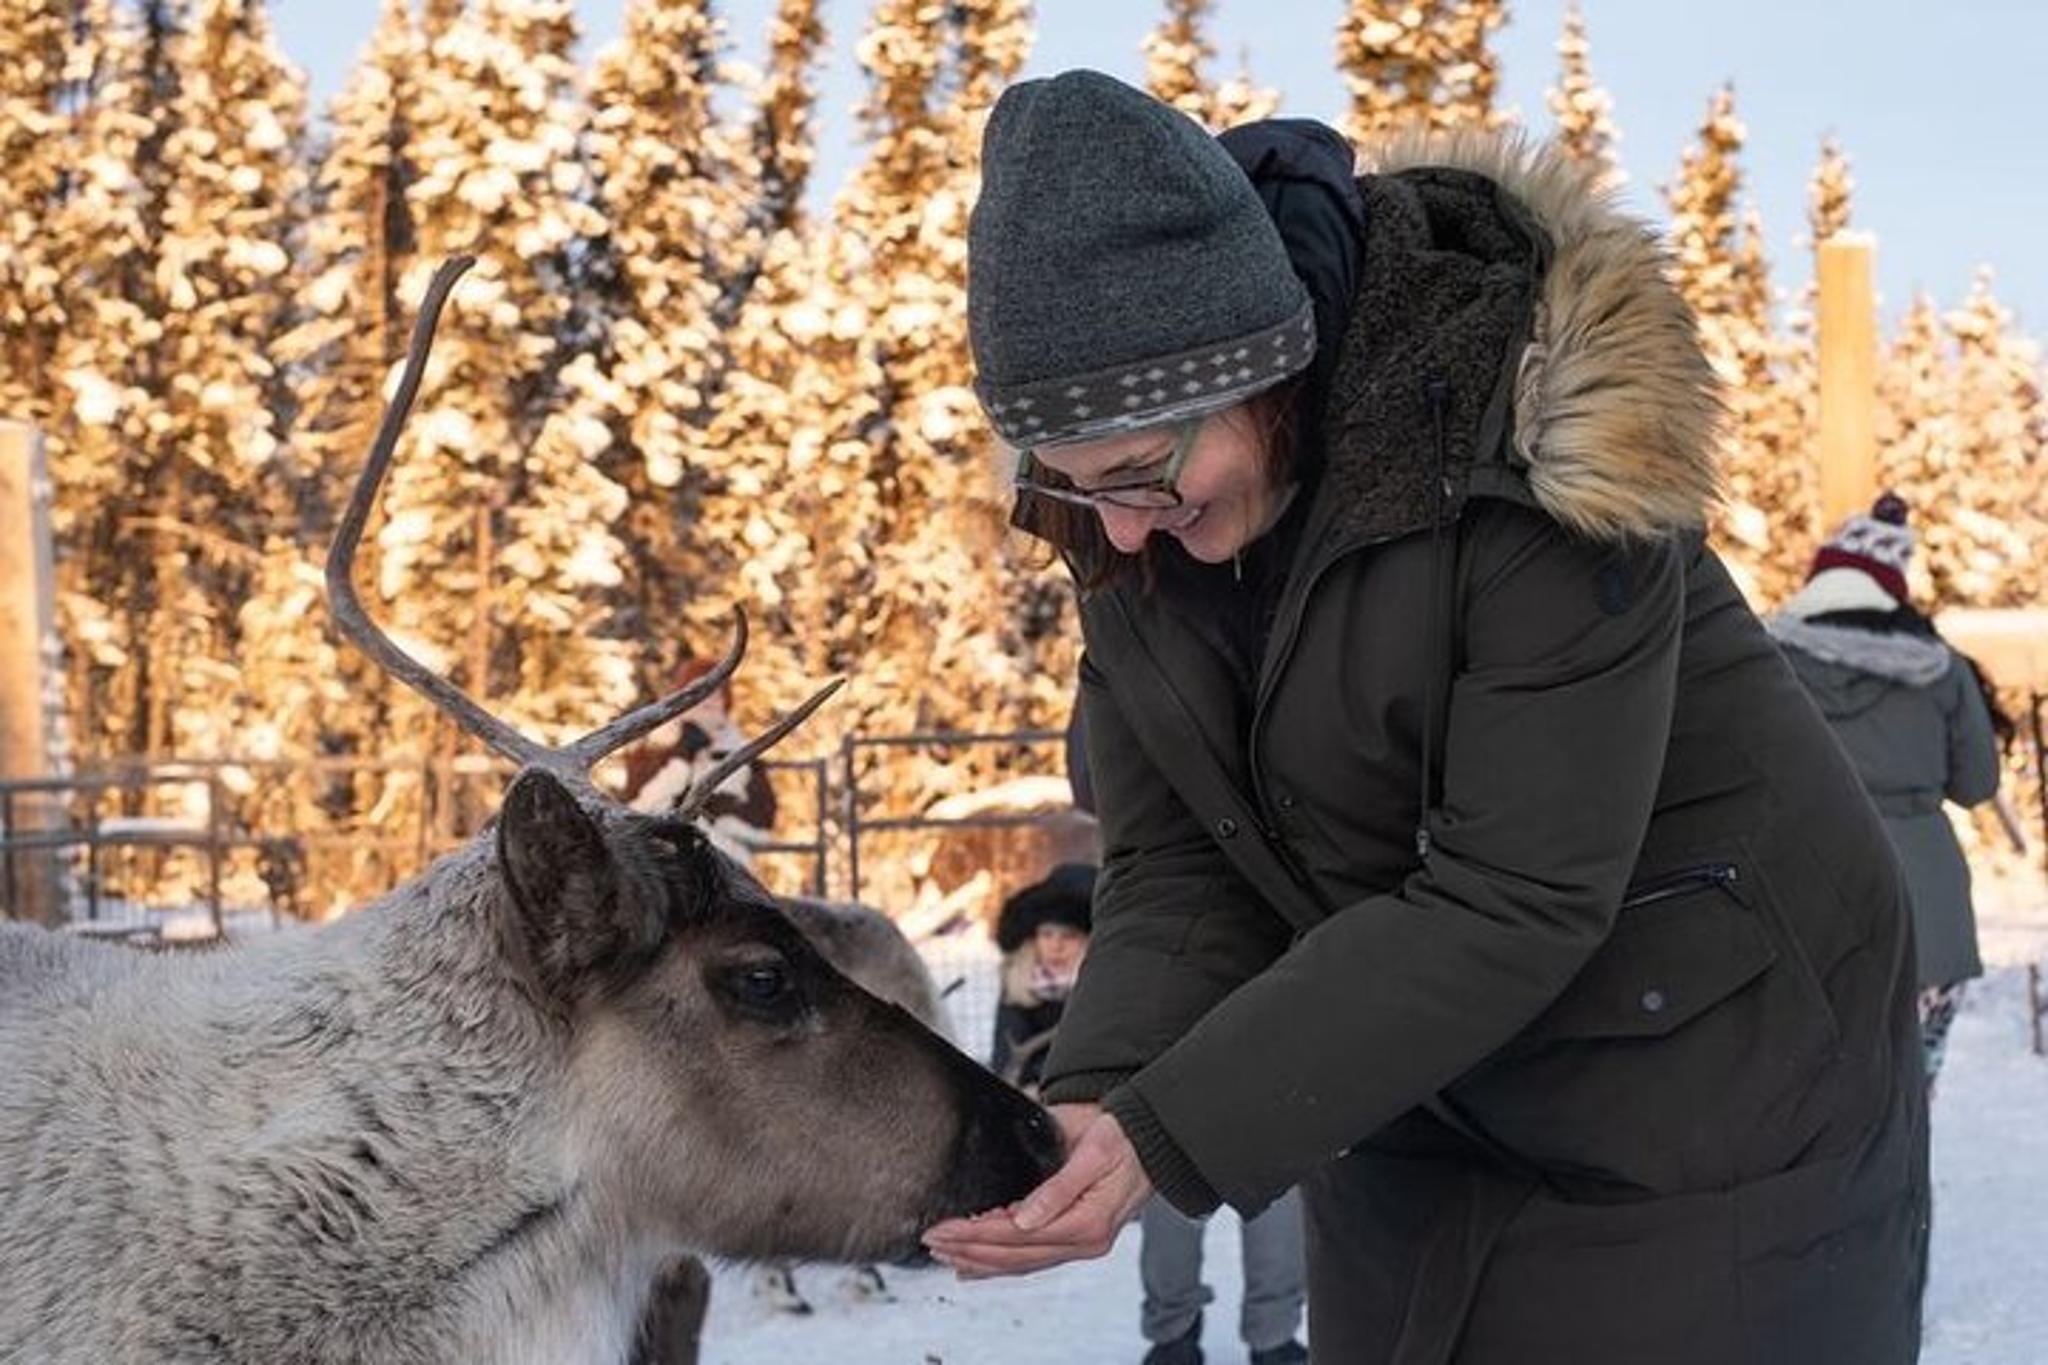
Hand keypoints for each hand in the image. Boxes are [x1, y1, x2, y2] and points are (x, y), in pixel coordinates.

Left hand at [922, 1105, 1153, 1277]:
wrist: (1153, 1139)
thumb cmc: (1125, 1138)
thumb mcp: (1094, 1154)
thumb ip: (1058, 1188)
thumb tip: (1022, 1220)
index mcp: (1088, 1223)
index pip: (1019, 1237)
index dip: (977, 1235)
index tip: (945, 1228)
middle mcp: (1084, 1242)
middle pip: (1015, 1256)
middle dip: (969, 1250)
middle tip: (932, 1240)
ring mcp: (1081, 1244)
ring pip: (1021, 1263)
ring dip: (980, 1261)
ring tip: (945, 1256)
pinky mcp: (1077, 1238)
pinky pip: (1032, 1259)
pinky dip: (1001, 1263)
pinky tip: (975, 1267)